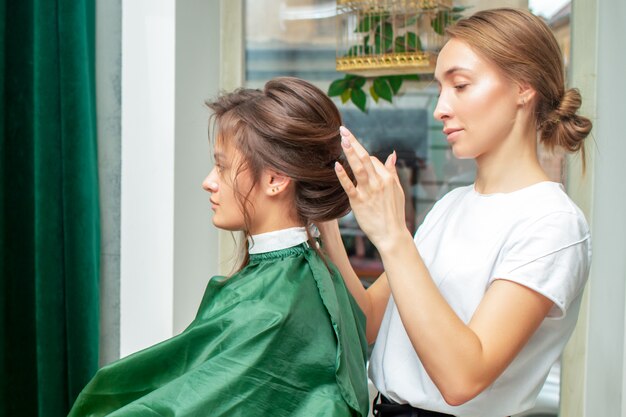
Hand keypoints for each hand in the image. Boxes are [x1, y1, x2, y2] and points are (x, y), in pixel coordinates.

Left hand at [334, 126, 408, 251]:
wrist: (391, 235)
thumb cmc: (394, 213)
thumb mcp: (397, 190)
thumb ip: (392, 171)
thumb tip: (392, 154)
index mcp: (387, 178)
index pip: (373, 160)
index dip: (363, 157)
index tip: (354, 157)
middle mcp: (378, 182)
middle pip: (365, 157)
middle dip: (354, 142)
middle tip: (343, 130)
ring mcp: (368, 191)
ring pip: (358, 167)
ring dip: (350, 152)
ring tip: (342, 139)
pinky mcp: (358, 202)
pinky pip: (349, 186)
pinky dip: (343, 175)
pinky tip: (337, 165)